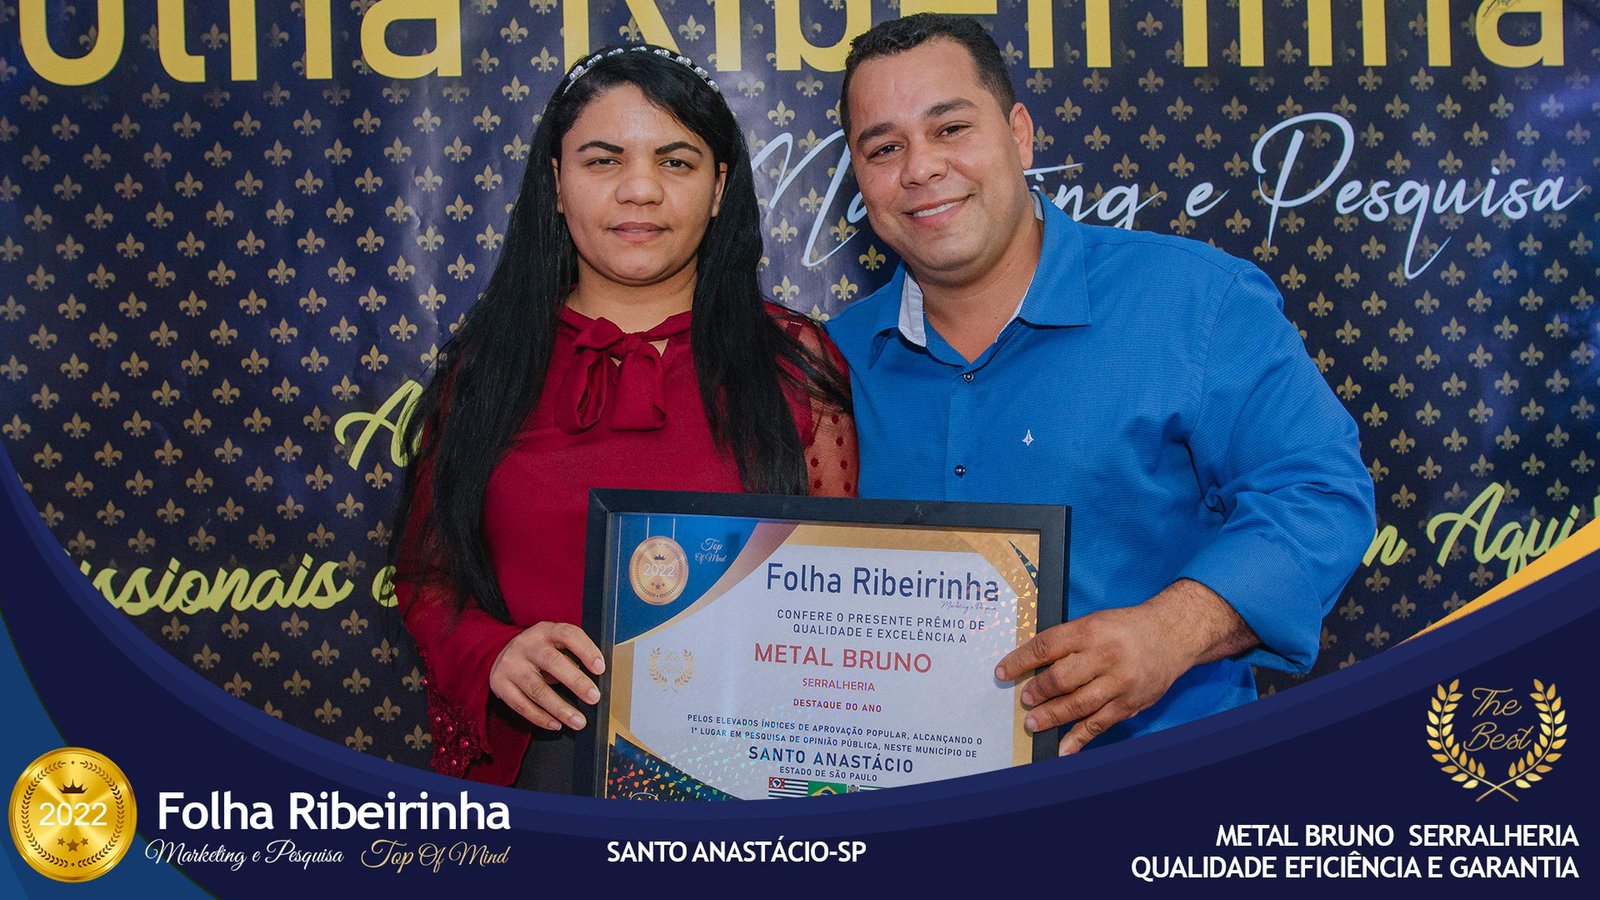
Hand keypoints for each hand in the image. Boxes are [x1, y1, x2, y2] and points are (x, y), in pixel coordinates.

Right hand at [489, 622, 604, 730]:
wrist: (503, 654)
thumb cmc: (540, 651)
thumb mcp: (555, 645)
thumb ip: (572, 656)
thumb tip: (593, 683)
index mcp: (545, 631)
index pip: (568, 634)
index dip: (586, 650)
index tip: (600, 668)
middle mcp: (526, 645)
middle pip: (552, 662)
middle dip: (576, 682)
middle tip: (594, 698)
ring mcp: (510, 664)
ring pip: (536, 689)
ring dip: (560, 708)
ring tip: (578, 721)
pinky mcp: (499, 683)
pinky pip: (521, 704)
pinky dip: (540, 717)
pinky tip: (556, 724)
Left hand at [995, 580, 1251, 754]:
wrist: (1172, 635)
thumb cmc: (1126, 628)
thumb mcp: (1095, 622)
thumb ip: (1066, 642)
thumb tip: (1031, 665)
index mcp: (1090, 631)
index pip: (1045, 646)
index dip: (1019, 661)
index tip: (1002, 672)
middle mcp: (1104, 656)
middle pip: (1060, 679)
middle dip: (1037, 692)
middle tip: (1024, 700)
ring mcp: (1118, 683)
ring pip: (1077, 705)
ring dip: (1051, 717)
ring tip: (1033, 723)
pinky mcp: (1129, 704)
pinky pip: (1099, 725)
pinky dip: (1078, 739)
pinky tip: (1062, 748)